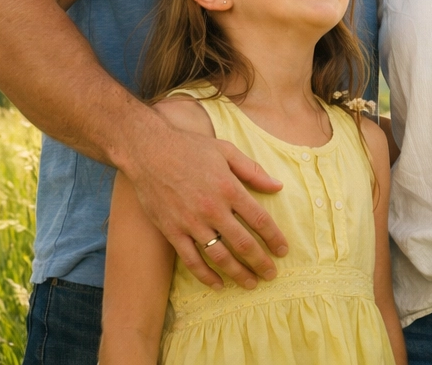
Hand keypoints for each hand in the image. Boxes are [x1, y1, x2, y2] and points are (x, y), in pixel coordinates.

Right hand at [121, 122, 288, 290]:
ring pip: (220, 256)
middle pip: (243, 243)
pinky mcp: (172, 232)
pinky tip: (218, 284)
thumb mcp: (226, 150)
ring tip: (251, 283)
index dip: (274, 238)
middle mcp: (213, 209)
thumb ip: (253, 170)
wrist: (148, 152)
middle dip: (260, 262)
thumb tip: (278, 186)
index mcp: (229, 188)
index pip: (259, 220)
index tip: (283, 251)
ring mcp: (191, 223)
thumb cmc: (190, 147)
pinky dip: (206, 276)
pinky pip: (192, 260)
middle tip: (271, 275)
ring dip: (238, 273)